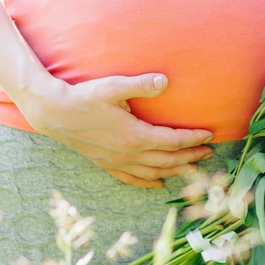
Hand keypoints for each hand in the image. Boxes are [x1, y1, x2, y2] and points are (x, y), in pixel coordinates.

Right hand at [18, 73, 214, 188]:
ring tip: (193, 168)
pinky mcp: (106, 163)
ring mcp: (117, 161)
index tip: (210, 135)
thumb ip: (141, 84)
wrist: (53, 113)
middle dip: (191, 156)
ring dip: (175, 170)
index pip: (173, 141)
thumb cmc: (84, 96)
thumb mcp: (113, 86)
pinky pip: (132, 178)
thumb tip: (165, 81)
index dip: (193, 139)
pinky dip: (148, 183)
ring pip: (153, 172)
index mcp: (135, 135)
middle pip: (168, 160)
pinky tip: (158, 184)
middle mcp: (128, 153)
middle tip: (209, 152)